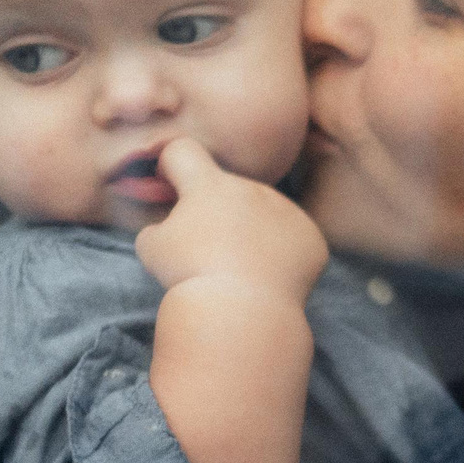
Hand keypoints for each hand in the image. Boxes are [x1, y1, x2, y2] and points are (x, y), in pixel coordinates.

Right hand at [137, 136, 328, 303]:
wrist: (241, 311)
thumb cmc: (190, 277)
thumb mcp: (152, 248)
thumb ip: (156, 224)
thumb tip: (166, 225)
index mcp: (209, 185)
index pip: (184, 151)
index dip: (172, 166)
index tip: (171, 185)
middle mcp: (251, 188)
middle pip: (229, 189)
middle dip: (217, 211)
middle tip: (210, 252)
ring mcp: (286, 210)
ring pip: (264, 213)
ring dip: (252, 230)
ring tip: (242, 268)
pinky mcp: (311, 236)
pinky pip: (293, 238)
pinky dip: (283, 253)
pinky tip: (269, 276)